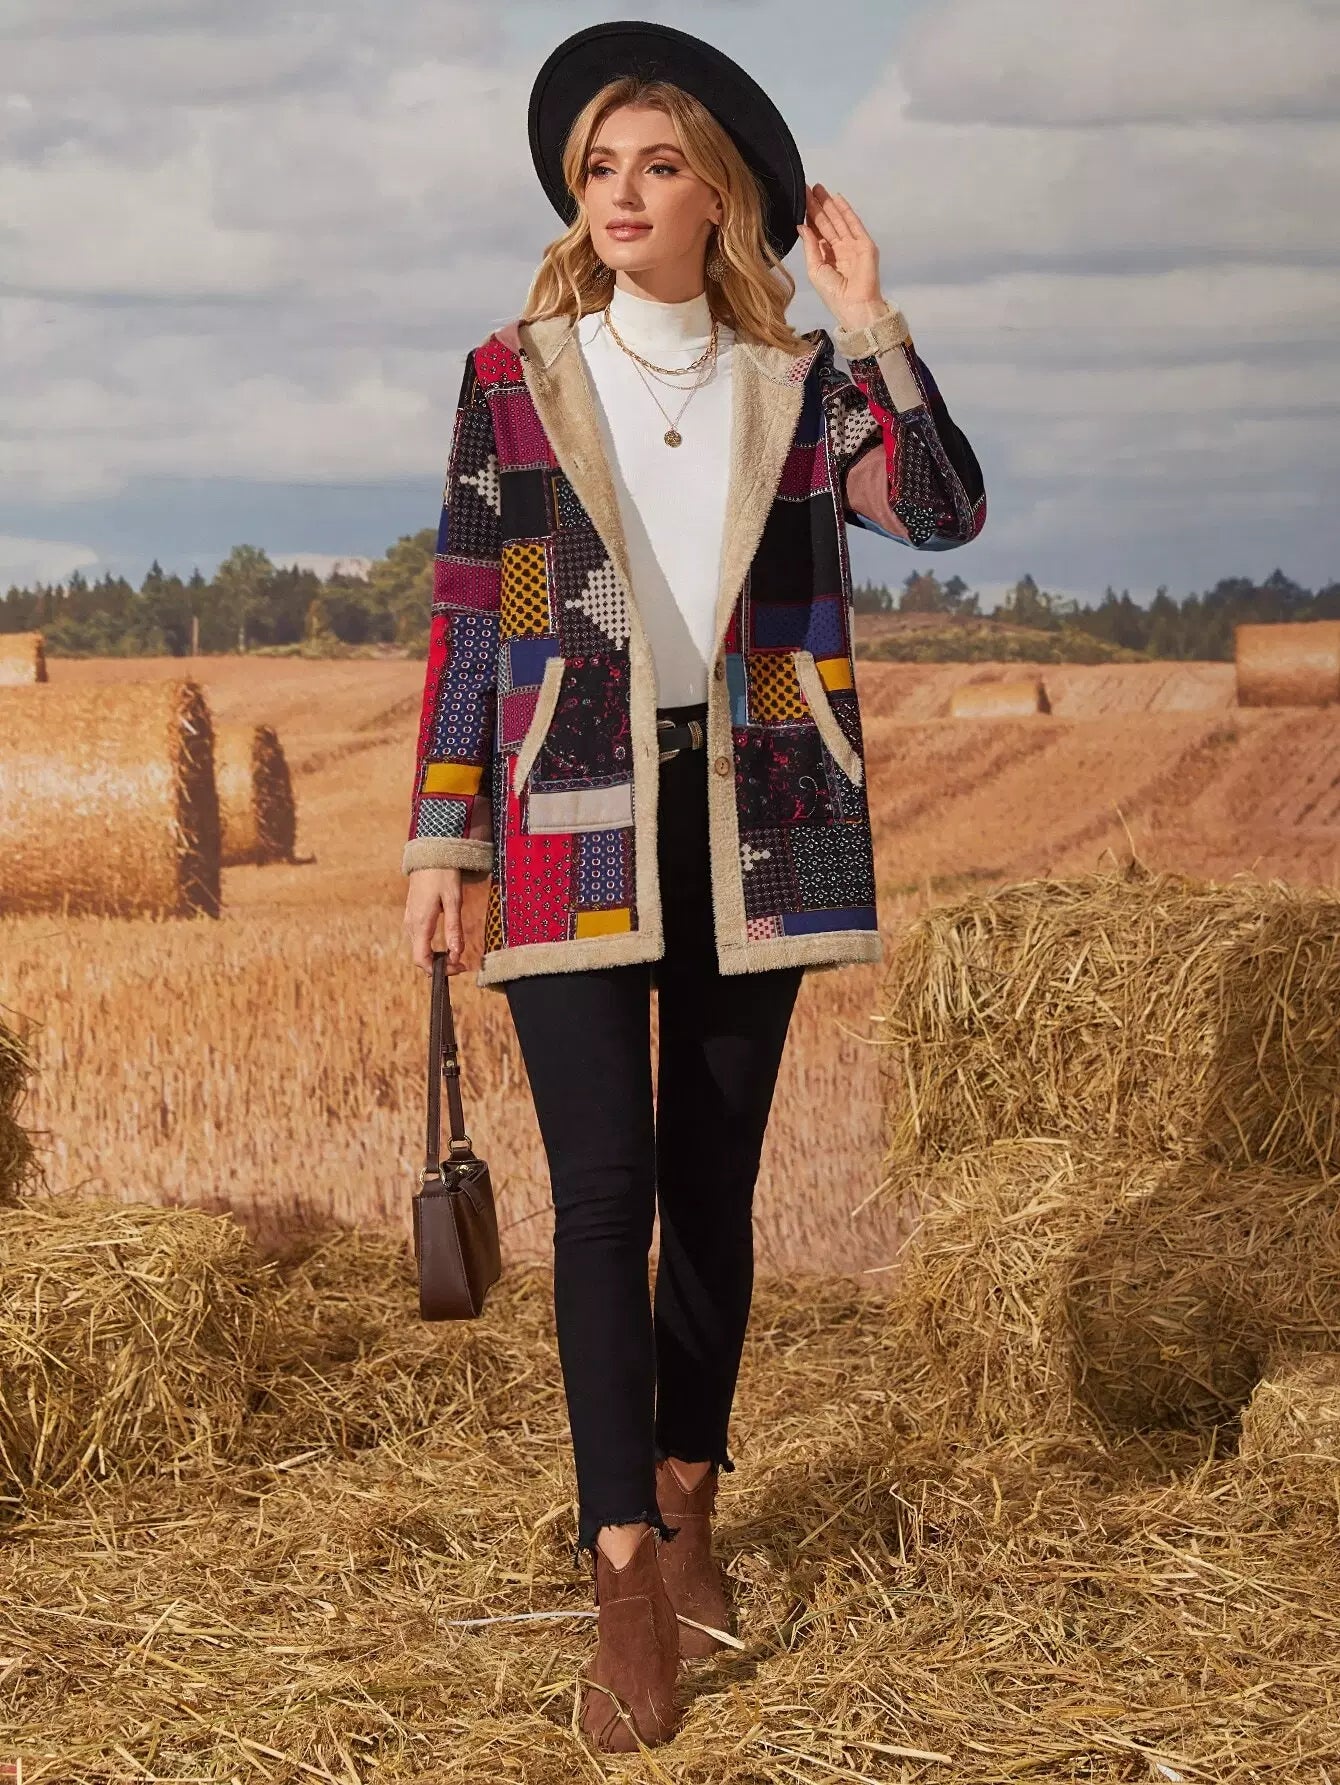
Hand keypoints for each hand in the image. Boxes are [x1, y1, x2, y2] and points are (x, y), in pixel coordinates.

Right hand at [403, 867, 469, 976]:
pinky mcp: (412, 914)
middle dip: (440, 966)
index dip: (440, 970)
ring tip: (455, 955)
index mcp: (421, 923)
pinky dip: (430, 947)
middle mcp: (411, 924)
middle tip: (461, 964)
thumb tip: (456, 955)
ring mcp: (409, 919)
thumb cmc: (443, 875)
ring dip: (435, 957)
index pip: (422, 960)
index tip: (459, 967)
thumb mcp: (454, 901)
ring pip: (419, 948)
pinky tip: (444, 943)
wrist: (430, 854)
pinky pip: (418, 938)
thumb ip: (454, 929)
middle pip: (420, 957)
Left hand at [797, 183, 886, 330]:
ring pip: (839, 220)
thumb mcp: (815, 269)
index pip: (817, 231)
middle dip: (817, 205)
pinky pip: (854, 223)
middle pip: (827, 222)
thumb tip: (801, 226)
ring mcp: (853, 245)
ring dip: (829, 204)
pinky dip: (846, 211)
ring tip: (818, 188)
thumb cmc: (833, 294)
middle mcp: (839, 249)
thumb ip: (809, 247)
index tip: (800, 200)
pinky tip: (837, 199)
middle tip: (807, 188)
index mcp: (826, 256)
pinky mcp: (865, 244)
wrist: (855, 306)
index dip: (809, 216)